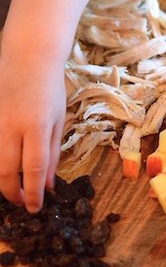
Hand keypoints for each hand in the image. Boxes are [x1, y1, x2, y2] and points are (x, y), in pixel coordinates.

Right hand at [0, 53, 65, 212]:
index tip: (35, 207)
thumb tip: (48, 185)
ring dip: (1, 180)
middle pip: (6, 169)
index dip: (32, 192)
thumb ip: (53, 153)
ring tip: (12, 188)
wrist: (28, 59)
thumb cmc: (49, 89)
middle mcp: (12, 125)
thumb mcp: (59, 120)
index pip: (33, 168)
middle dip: (12, 192)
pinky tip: (4, 167)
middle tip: (20, 202)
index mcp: (37, 125)